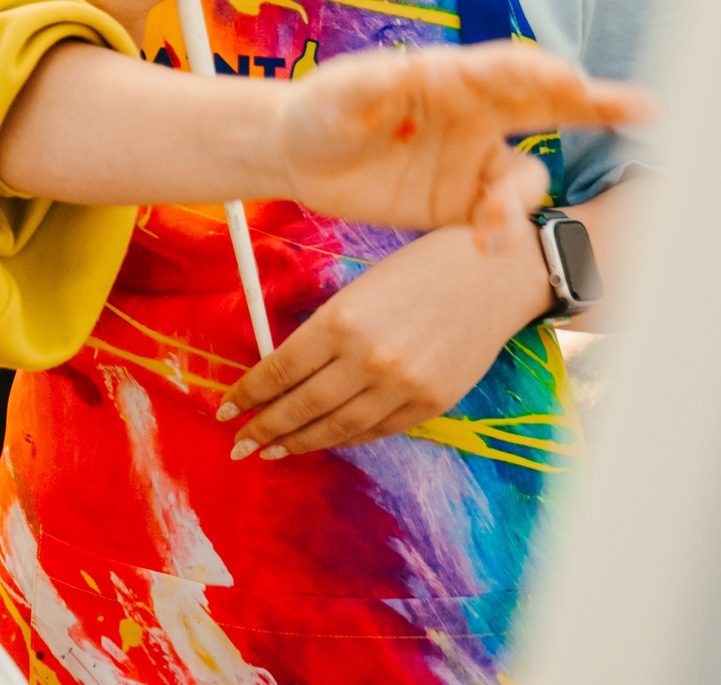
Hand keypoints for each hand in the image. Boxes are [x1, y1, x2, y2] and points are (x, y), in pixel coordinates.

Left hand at [215, 222, 551, 459]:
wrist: (493, 276)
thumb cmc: (420, 270)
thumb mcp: (358, 290)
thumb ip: (324, 332)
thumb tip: (283, 369)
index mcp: (340, 321)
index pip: (279, 369)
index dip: (249, 393)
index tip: (226, 407)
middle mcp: (367, 359)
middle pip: (301, 405)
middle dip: (264, 426)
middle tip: (239, 442)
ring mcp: (401, 386)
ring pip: (337, 426)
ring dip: (299, 442)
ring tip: (271, 450)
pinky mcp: (431, 403)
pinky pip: (376, 430)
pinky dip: (345, 438)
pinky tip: (324, 440)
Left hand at [273, 42, 646, 245]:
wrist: (299, 157)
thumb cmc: (321, 110)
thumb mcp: (339, 95)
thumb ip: (373, 86)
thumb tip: (411, 70)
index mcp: (450, 77)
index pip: (505, 69)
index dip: (539, 72)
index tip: (569, 79)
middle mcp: (474, 115)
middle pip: (546, 107)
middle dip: (595, 105)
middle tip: (646, 107)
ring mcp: (473, 161)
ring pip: (525, 175)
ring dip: (523, 198)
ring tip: (493, 224)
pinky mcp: (461, 204)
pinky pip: (498, 217)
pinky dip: (502, 230)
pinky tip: (485, 245)